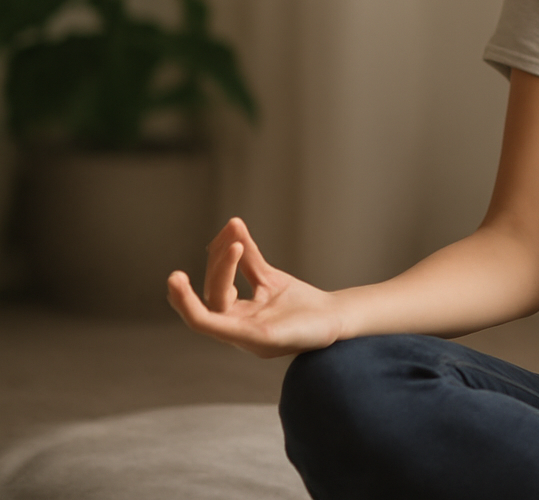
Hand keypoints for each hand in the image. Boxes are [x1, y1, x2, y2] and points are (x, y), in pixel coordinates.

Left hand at [167, 217, 344, 357]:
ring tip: (233, 226)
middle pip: (215, 291)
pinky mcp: (266, 283)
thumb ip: (249, 329)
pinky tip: (236, 226)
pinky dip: (243, 245)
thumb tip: (217, 322)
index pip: (201, 318)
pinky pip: (249, 262)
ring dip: (226, 250)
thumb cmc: (311, 335)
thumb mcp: (277, 336)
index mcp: (239, 335)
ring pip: (227, 274)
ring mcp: (252, 300)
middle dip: (221, 265)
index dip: (184, 300)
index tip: (176, 277)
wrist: (339, 321)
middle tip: (233, 242)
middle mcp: (239, 319)